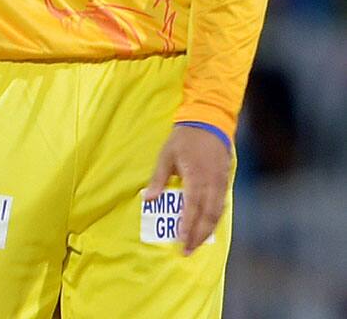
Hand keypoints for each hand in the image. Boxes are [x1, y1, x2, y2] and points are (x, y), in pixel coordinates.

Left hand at [143, 126, 231, 254]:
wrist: (208, 122)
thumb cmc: (183, 139)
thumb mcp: (166, 155)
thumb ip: (159, 179)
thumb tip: (148, 199)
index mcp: (196, 176)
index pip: (192, 206)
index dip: (187, 225)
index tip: (180, 240)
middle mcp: (211, 183)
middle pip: (208, 216)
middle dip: (198, 235)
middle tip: (187, 250)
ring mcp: (221, 183)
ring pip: (217, 214)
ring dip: (207, 231)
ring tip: (195, 244)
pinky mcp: (226, 182)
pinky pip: (222, 206)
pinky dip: (215, 220)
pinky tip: (207, 228)